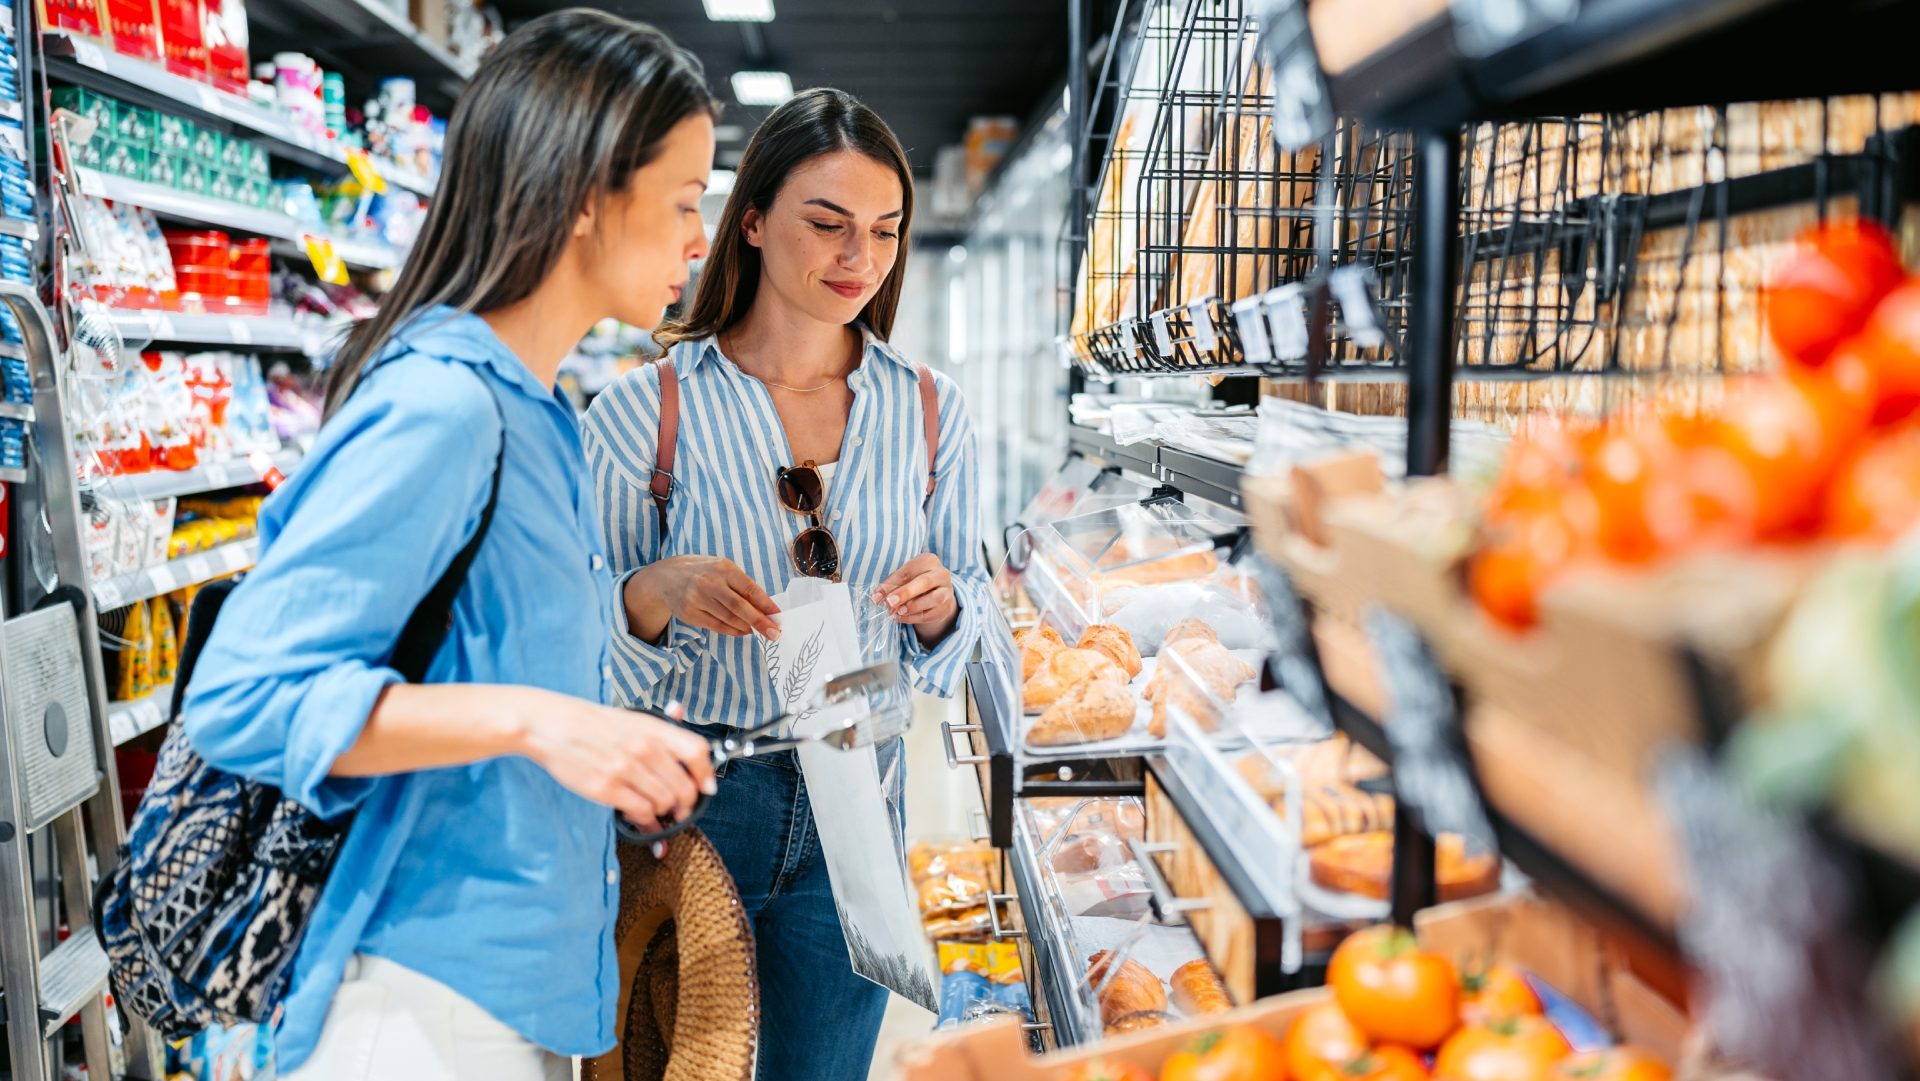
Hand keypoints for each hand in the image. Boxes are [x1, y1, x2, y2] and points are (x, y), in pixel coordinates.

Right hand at [521, 695, 715, 834]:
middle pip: (684, 786)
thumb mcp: (630, 715)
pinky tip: (642, 819)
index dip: (706, 774)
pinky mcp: (606, 788)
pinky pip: (641, 813)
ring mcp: (625, 769)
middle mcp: (644, 748)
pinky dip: (646, 821)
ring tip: (656, 811)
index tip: (706, 787)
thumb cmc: (591, 722)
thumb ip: (658, 723)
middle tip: (680, 809)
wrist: (550, 725)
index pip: (697, 752)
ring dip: (664, 812)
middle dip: (686, 804)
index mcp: (652, 728)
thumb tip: (679, 712)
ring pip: (665, 802)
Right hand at [631, 555, 780, 638]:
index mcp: (723, 568)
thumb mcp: (722, 569)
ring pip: (728, 619)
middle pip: (739, 607)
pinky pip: (716, 626)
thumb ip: (742, 586)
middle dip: (760, 621)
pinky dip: (733, 630)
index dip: (766, 604)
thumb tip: (766, 608)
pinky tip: (742, 631)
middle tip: (774, 633)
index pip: (749, 589)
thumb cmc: (704, 572)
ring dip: (747, 627)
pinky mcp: (690, 613)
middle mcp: (710, 583)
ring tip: (758, 631)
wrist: (667, 576)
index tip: (779, 616)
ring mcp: (698, 599)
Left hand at [875, 553, 958, 632]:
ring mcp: (946, 592)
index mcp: (929, 561)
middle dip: (905, 593)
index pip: (909, 571)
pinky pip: (931, 614)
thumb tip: (877, 597)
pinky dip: (914, 617)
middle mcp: (941, 574)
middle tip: (889, 602)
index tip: (876, 597)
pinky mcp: (946, 608)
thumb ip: (892, 585)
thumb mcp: (904, 578)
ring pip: (933, 599)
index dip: (891, 584)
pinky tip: (902, 617)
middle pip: (924, 582)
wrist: (937, 593)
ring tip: (898, 611)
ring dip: (913, 606)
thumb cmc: (916, 581)